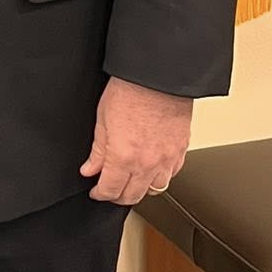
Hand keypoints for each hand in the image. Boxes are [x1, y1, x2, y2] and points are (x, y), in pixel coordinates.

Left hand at [80, 77, 193, 203]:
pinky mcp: (181, 149)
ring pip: (154, 190)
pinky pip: (172, 174)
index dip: (99, 194)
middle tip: (111, 189)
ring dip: (141, 188)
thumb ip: (97, 150)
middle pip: (132, 196)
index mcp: (123, 157)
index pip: (110, 190)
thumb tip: (90, 168)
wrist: (158, 75)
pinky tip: (153, 168)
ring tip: (132, 180)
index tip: (96, 190)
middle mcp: (147, 163)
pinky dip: (161, 176)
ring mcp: (167, 158)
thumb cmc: (131, 90)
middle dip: (118, 196)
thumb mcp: (102, 119)